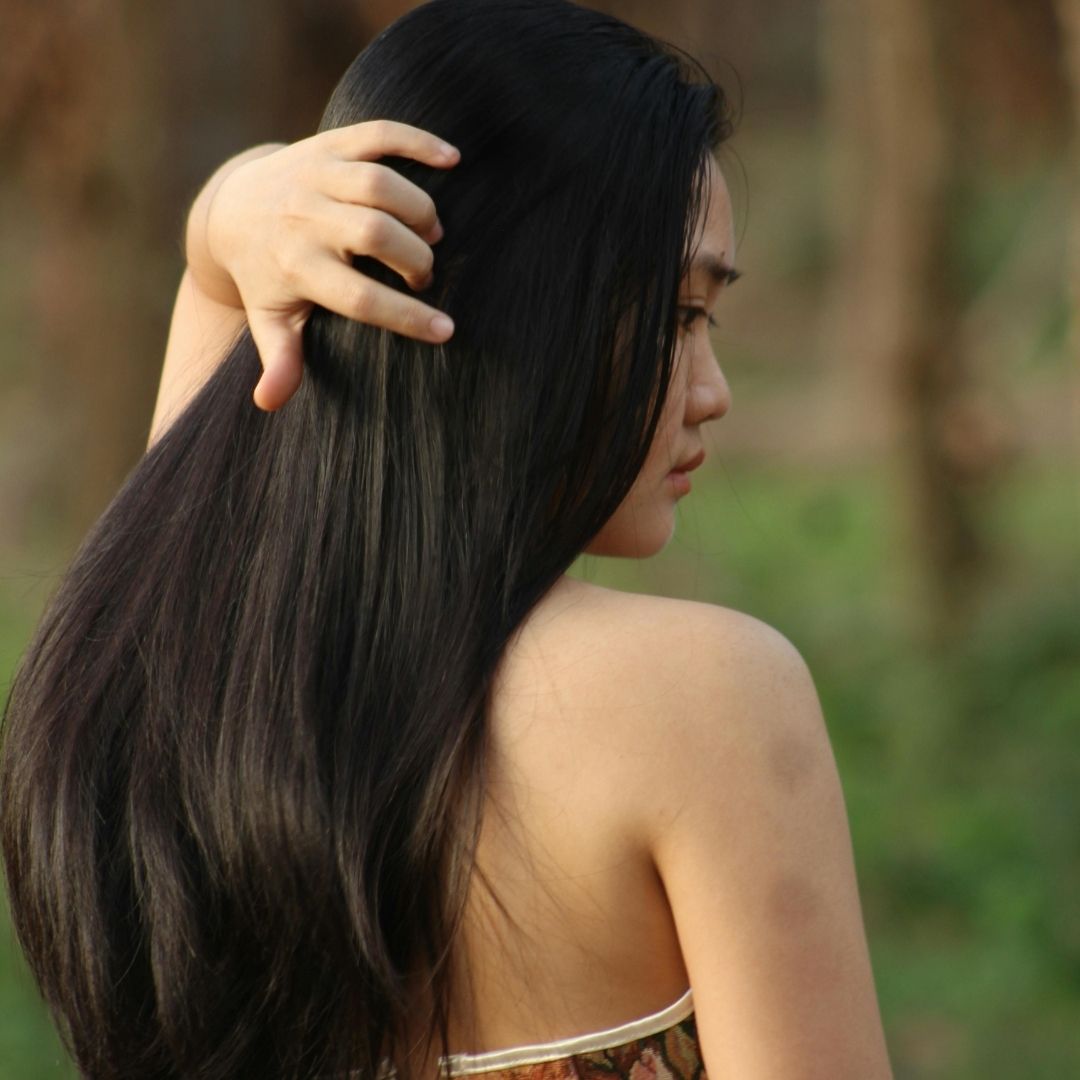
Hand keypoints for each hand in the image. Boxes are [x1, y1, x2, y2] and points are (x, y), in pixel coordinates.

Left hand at [192, 121, 460, 410]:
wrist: (233, 208)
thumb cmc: (265, 275)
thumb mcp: (269, 321)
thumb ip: (278, 360)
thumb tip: (269, 403)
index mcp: (295, 267)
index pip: (359, 298)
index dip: (406, 318)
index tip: (446, 331)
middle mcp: (303, 217)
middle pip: (374, 234)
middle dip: (414, 259)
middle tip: (423, 276)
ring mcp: (316, 175)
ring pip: (381, 184)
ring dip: (421, 211)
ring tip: (432, 236)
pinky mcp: (329, 144)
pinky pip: (380, 135)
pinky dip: (419, 142)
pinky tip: (453, 159)